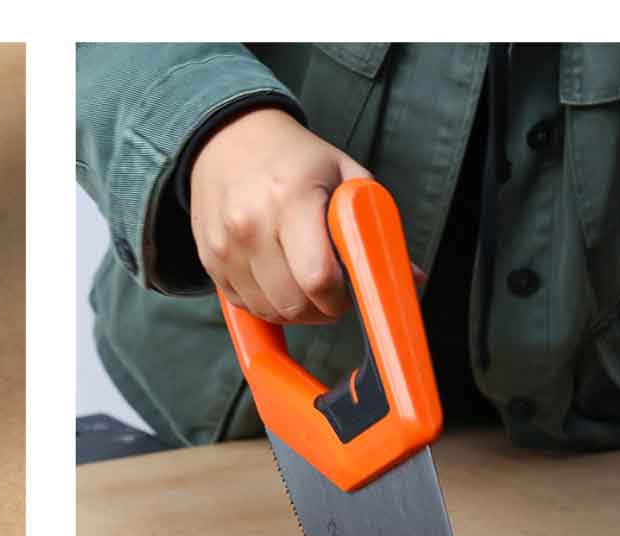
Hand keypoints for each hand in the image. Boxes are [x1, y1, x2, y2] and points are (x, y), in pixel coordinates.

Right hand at [190, 108, 425, 322]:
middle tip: (330, 295)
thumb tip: (410, 277)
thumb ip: (375, 226)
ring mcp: (225, 246)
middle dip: (320, 311)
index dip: (340, 299)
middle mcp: (252, 224)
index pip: (318, 277)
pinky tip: (277, 279)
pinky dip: (266, 303)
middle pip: (292, 304)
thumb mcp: (344, 175)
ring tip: (305, 286)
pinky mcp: (209, 260)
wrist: (227, 141)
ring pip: (268, 311)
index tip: (348, 294)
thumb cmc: (295, 160)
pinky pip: (244, 304)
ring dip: (294, 311)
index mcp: (293, 198)